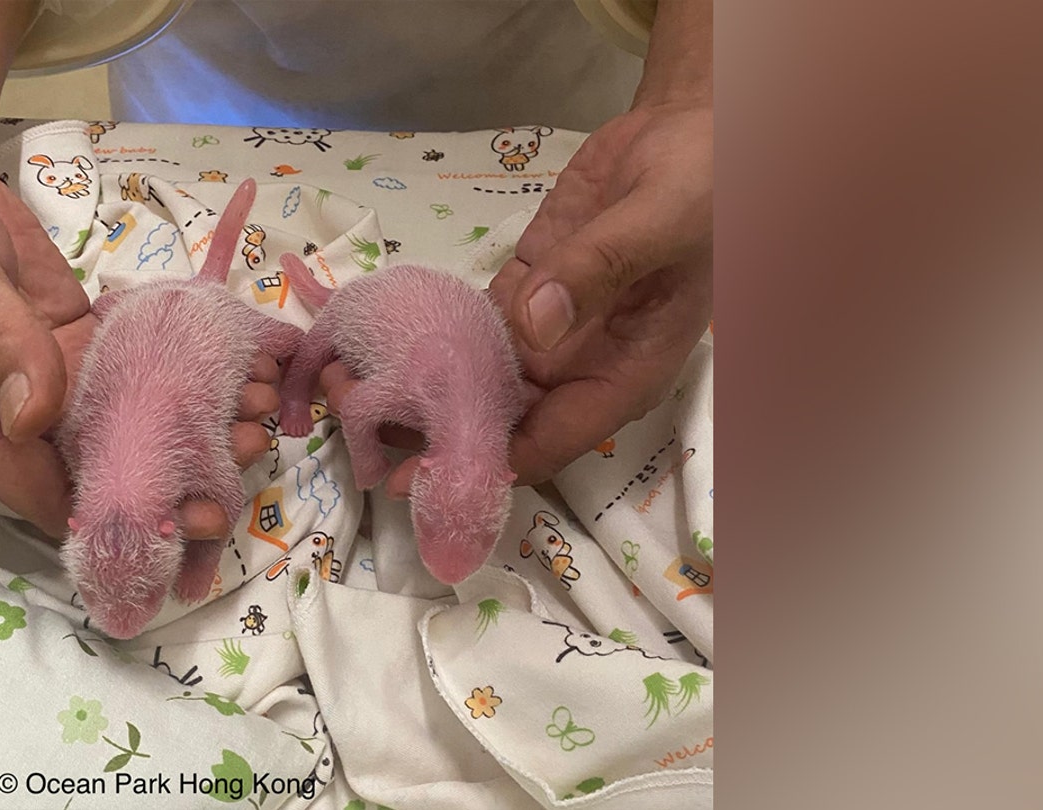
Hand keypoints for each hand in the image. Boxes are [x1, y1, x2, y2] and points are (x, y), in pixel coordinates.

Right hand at [0, 176, 278, 538]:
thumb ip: (4, 351)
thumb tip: (34, 417)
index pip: (67, 502)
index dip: (135, 518)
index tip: (199, 514)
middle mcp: (39, 422)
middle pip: (122, 468)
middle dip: (192, 468)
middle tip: (252, 445)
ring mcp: (70, 382)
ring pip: (146, 420)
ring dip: (207, 416)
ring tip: (262, 400)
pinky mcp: (92, 343)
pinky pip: (150, 369)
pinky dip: (198, 370)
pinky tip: (245, 362)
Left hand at [319, 100, 710, 491]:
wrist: (690, 126)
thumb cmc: (702, 180)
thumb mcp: (661, 219)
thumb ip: (600, 269)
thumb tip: (535, 327)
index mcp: (624, 372)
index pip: (548, 443)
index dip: (483, 464)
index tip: (416, 473)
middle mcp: (580, 366)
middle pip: (498, 423)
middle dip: (431, 431)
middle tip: (352, 423)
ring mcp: (548, 330)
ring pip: (474, 379)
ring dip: (416, 388)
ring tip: (341, 386)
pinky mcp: (524, 291)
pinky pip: (469, 327)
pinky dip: (423, 335)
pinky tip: (368, 340)